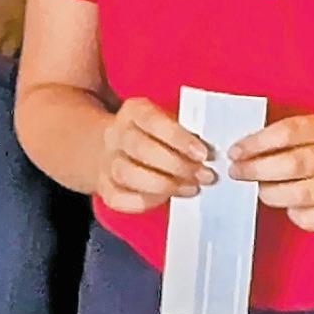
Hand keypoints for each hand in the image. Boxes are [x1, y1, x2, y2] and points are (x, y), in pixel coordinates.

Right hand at [93, 98, 216, 214]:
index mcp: (133, 111)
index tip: (203, 153)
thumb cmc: (149, 134)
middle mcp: (115, 135)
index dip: (178, 138)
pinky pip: (119, 198)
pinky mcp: (104, 187)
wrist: (106, 145)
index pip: (152, 121)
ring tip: (191, 188)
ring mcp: (107, 162)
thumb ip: (183, 131)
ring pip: (128, 174)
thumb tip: (209, 151)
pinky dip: (144, 201)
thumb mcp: (164, 120)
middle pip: (140, 149)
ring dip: (164, 184)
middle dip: (177, 165)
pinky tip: (166, 198)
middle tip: (204, 175)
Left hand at [233, 115, 313, 231]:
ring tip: (261, 190)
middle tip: (237, 173)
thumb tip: (245, 151)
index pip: (286, 133)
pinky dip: (294, 214)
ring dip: (271, 194)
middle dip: (256, 170)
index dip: (256, 142)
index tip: (235, 151)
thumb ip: (288, 138)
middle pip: (290, 164)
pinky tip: (291, 206)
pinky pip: (310, 218)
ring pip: (298, 195)